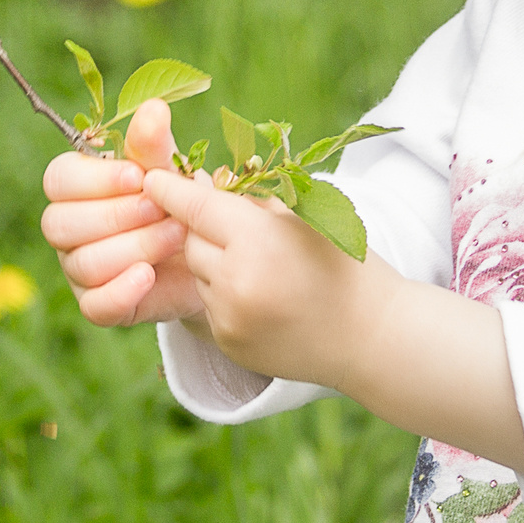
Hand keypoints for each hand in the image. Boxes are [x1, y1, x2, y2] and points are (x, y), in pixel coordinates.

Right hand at [41, 98, 201, 326]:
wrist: (209, 253)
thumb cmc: (176, 199)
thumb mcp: (168, 168)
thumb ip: (154, 143)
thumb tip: (153, 107)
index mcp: (75, 188)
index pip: (57, 180)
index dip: (95, 180)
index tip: (140, 176)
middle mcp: (67, 229)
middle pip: (60, 224)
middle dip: (117, 215)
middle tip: (163, 208)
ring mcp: (78, 270)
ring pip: (84, 263)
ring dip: (135, 247)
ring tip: (177, 235)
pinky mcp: (99, 305)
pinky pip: (95, 305)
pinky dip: (121, 290)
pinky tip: (149, 276)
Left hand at [142, 164, 382, 390]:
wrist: (372, 338)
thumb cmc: (345, 267)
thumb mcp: (306, 218)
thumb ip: (252, 202)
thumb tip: (204, 183)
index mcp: (257, 241)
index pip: (196, 206)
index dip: (171, 189)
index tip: (151, 178)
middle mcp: (235, 282)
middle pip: (191, 241)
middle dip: (205, 231)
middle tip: (238, 230)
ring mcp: (229, 318)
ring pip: (198, 275)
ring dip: (216, 265)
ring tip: (261, 270)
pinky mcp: (228, 344)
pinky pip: (209, 307)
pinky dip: (225, 296)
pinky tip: (262, 299)